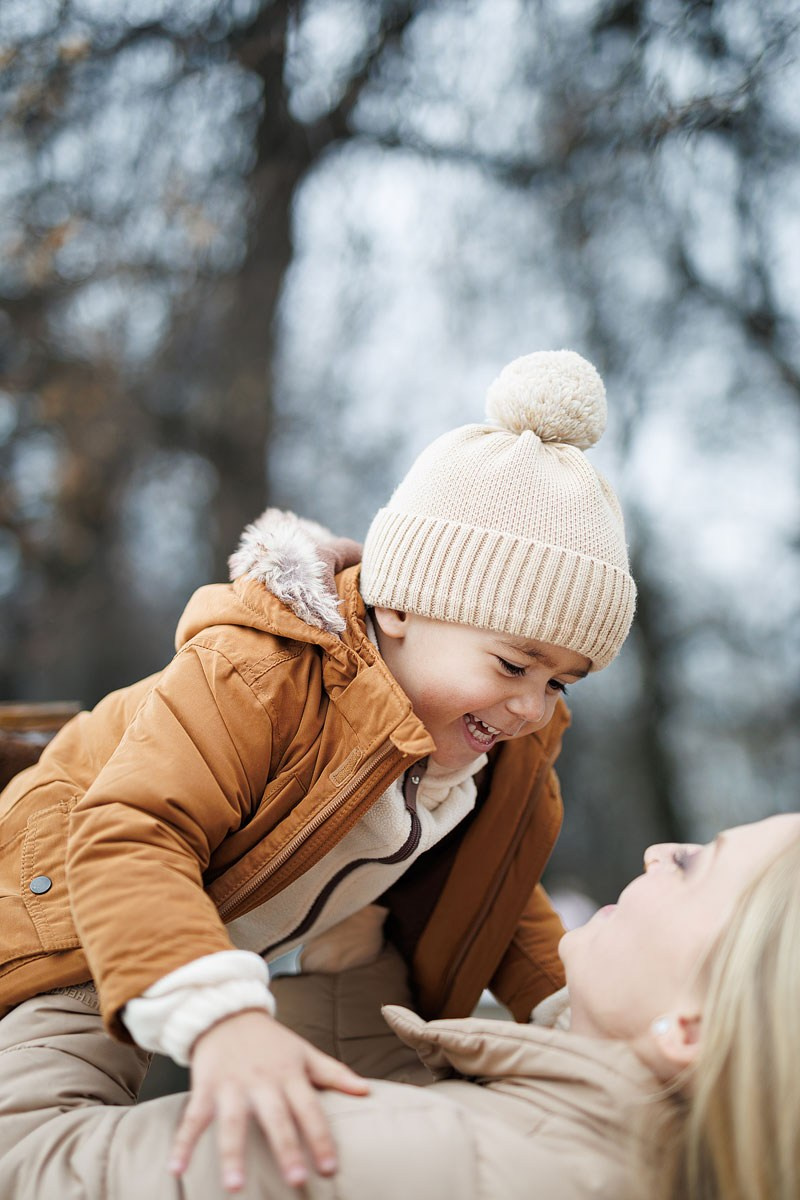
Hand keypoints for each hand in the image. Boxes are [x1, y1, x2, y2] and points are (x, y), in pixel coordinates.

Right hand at [168, 1008, 369, 1191]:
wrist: (227, 1010)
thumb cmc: (271, 1040)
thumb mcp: (304, 1052)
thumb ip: (334, 1073)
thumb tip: (367, 1091)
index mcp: (290, 1075)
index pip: (310, 1109)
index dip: (320, 1138)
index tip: (330, 1168)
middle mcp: (262, 1081)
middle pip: (275, 1118)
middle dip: (286, 1148)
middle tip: (296, 1180)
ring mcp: (231, 1085)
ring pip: (232, 1122)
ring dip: (232, 1154)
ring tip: (235, 1187)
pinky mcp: (205, 1086)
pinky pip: (192, 1118)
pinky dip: (182, 1143)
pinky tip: (175, 1170)